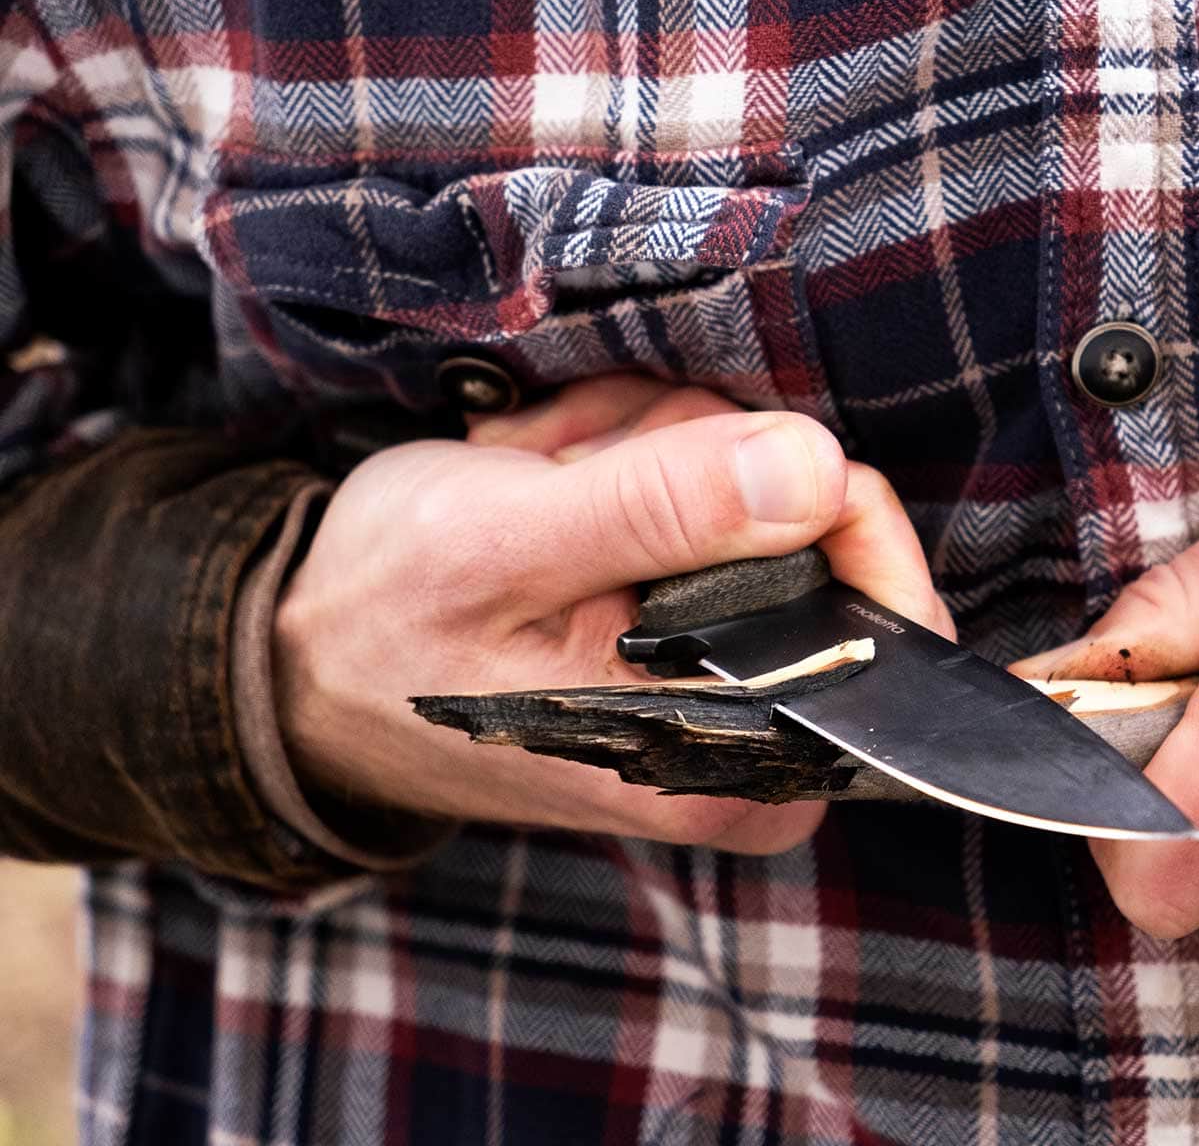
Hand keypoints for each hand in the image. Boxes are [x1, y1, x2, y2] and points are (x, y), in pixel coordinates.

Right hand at [276, 375, 950, 853]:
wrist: (302, 659)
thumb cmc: (388, 620)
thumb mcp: (508, 547)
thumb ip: (661, 512)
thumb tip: (817, 470)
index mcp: (733, 760)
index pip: (887, 627)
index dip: (833, 504)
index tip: (738, 450)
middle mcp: (749, 731)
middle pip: (818, 526)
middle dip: (692, 458)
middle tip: (575, 471)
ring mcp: (719, 666)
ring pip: (758, 485)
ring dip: (644, 446)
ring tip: (541, 478)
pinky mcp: (687, 616)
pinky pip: (707, 489)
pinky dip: (631, 460)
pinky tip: (549, 476)